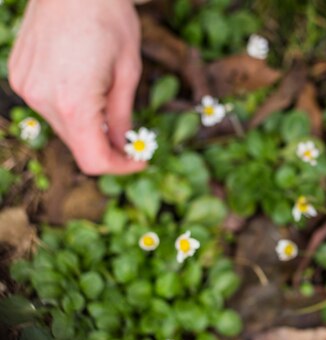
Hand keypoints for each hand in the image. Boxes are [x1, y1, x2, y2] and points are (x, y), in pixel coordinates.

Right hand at [9, 0, 144, 174]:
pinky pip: (47, 105)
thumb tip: (122, 145)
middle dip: (105, 146)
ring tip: (106, 99)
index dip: (119, 167)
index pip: (93, 159)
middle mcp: (43, 100)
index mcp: (74, 103)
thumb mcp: (128, 71)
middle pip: (77, 145)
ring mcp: (26, 87)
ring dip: (86, 125)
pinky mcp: (19, 75)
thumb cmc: (108, 18)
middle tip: (129, 137)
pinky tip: (83, 85)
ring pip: (62, 126)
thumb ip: (122, 115)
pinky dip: (68, 106)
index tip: (138, 160)